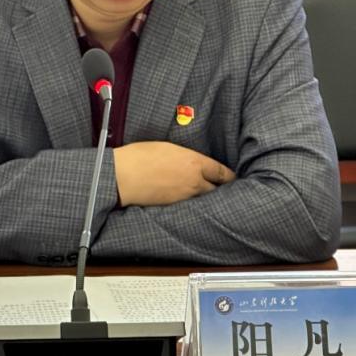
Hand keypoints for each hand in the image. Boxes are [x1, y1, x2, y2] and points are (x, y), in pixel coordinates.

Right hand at [113, 141, 235, 207]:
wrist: (122, 176)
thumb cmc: (140, 156)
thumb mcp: (167, 147)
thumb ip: (185, 156)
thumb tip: (192, 161)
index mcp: (194, 163)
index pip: (221, 172)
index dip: (229, 176)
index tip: (233, 178)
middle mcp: (194, 182)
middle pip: (216, 190)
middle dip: (220, 189)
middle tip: (223, 189)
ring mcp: (184, 197)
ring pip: (203, 200)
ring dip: (205, 198)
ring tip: (207, 197)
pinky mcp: (173, 207)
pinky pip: (189, 206)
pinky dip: (191, 204)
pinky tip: (188, 202)